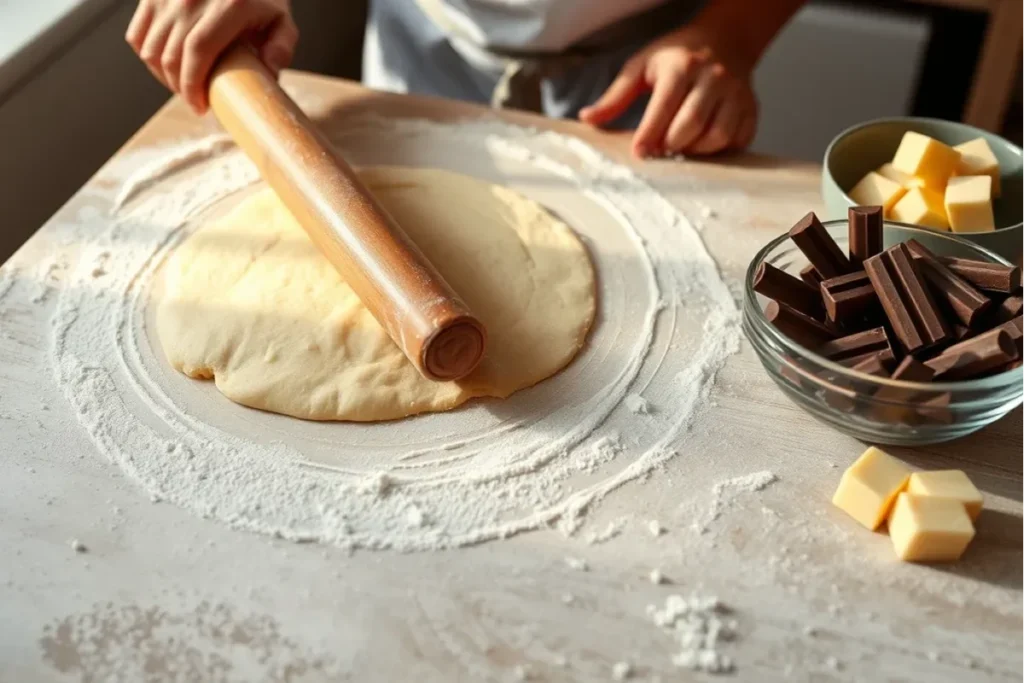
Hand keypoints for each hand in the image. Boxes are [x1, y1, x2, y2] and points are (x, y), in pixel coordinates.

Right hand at [126, 0, 297, 113]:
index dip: (193, 85)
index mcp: (228, 4)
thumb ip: (282, 45)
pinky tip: (167, 68)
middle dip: (180, 88)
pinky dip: (148, 58)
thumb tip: (270, 70)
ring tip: (184, 86)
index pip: (198, 50)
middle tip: (196, 101)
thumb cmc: (259, 0)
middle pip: (171, 55)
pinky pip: (137, 36)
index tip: (200, 107)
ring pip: (150, 50)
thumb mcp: (281, 20)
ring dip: (164, 76)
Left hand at [579, 25, 757, 157]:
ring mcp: (736, 94)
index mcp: (682, 66)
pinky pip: (738, 140)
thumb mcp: (641, 67)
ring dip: (695, 151)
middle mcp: (713, 78)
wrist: (726, 40)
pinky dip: (719, 151)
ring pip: (717, 136)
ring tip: (680, 147)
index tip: (640, 153)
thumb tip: (587, 119)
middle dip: (671, 145)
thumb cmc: (676, 56)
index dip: (650, 134)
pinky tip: (702, 146)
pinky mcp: (751, 108)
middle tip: (659, 151)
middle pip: (692, 125)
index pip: (664, 106)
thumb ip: (615, 96)